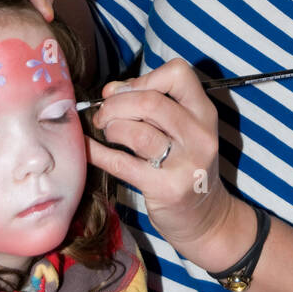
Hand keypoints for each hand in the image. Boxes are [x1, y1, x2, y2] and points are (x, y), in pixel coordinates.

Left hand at [87, 58, 256, 270]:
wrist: (206, 218)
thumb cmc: (185, 166)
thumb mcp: (182, 130)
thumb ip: (150, 104)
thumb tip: (109, 90)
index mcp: (205, 113)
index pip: (178, 74)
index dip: (144, 78)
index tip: (125, 93)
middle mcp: (200, 136)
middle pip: (150, 102)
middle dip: (117, 104)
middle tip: (103, 116)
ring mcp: (186, 164)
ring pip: (137, 132)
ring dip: (111, 128)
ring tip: (106, 133)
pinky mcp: (166, 189)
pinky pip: (122, 164)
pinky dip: (98, 153)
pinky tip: (86, 148)